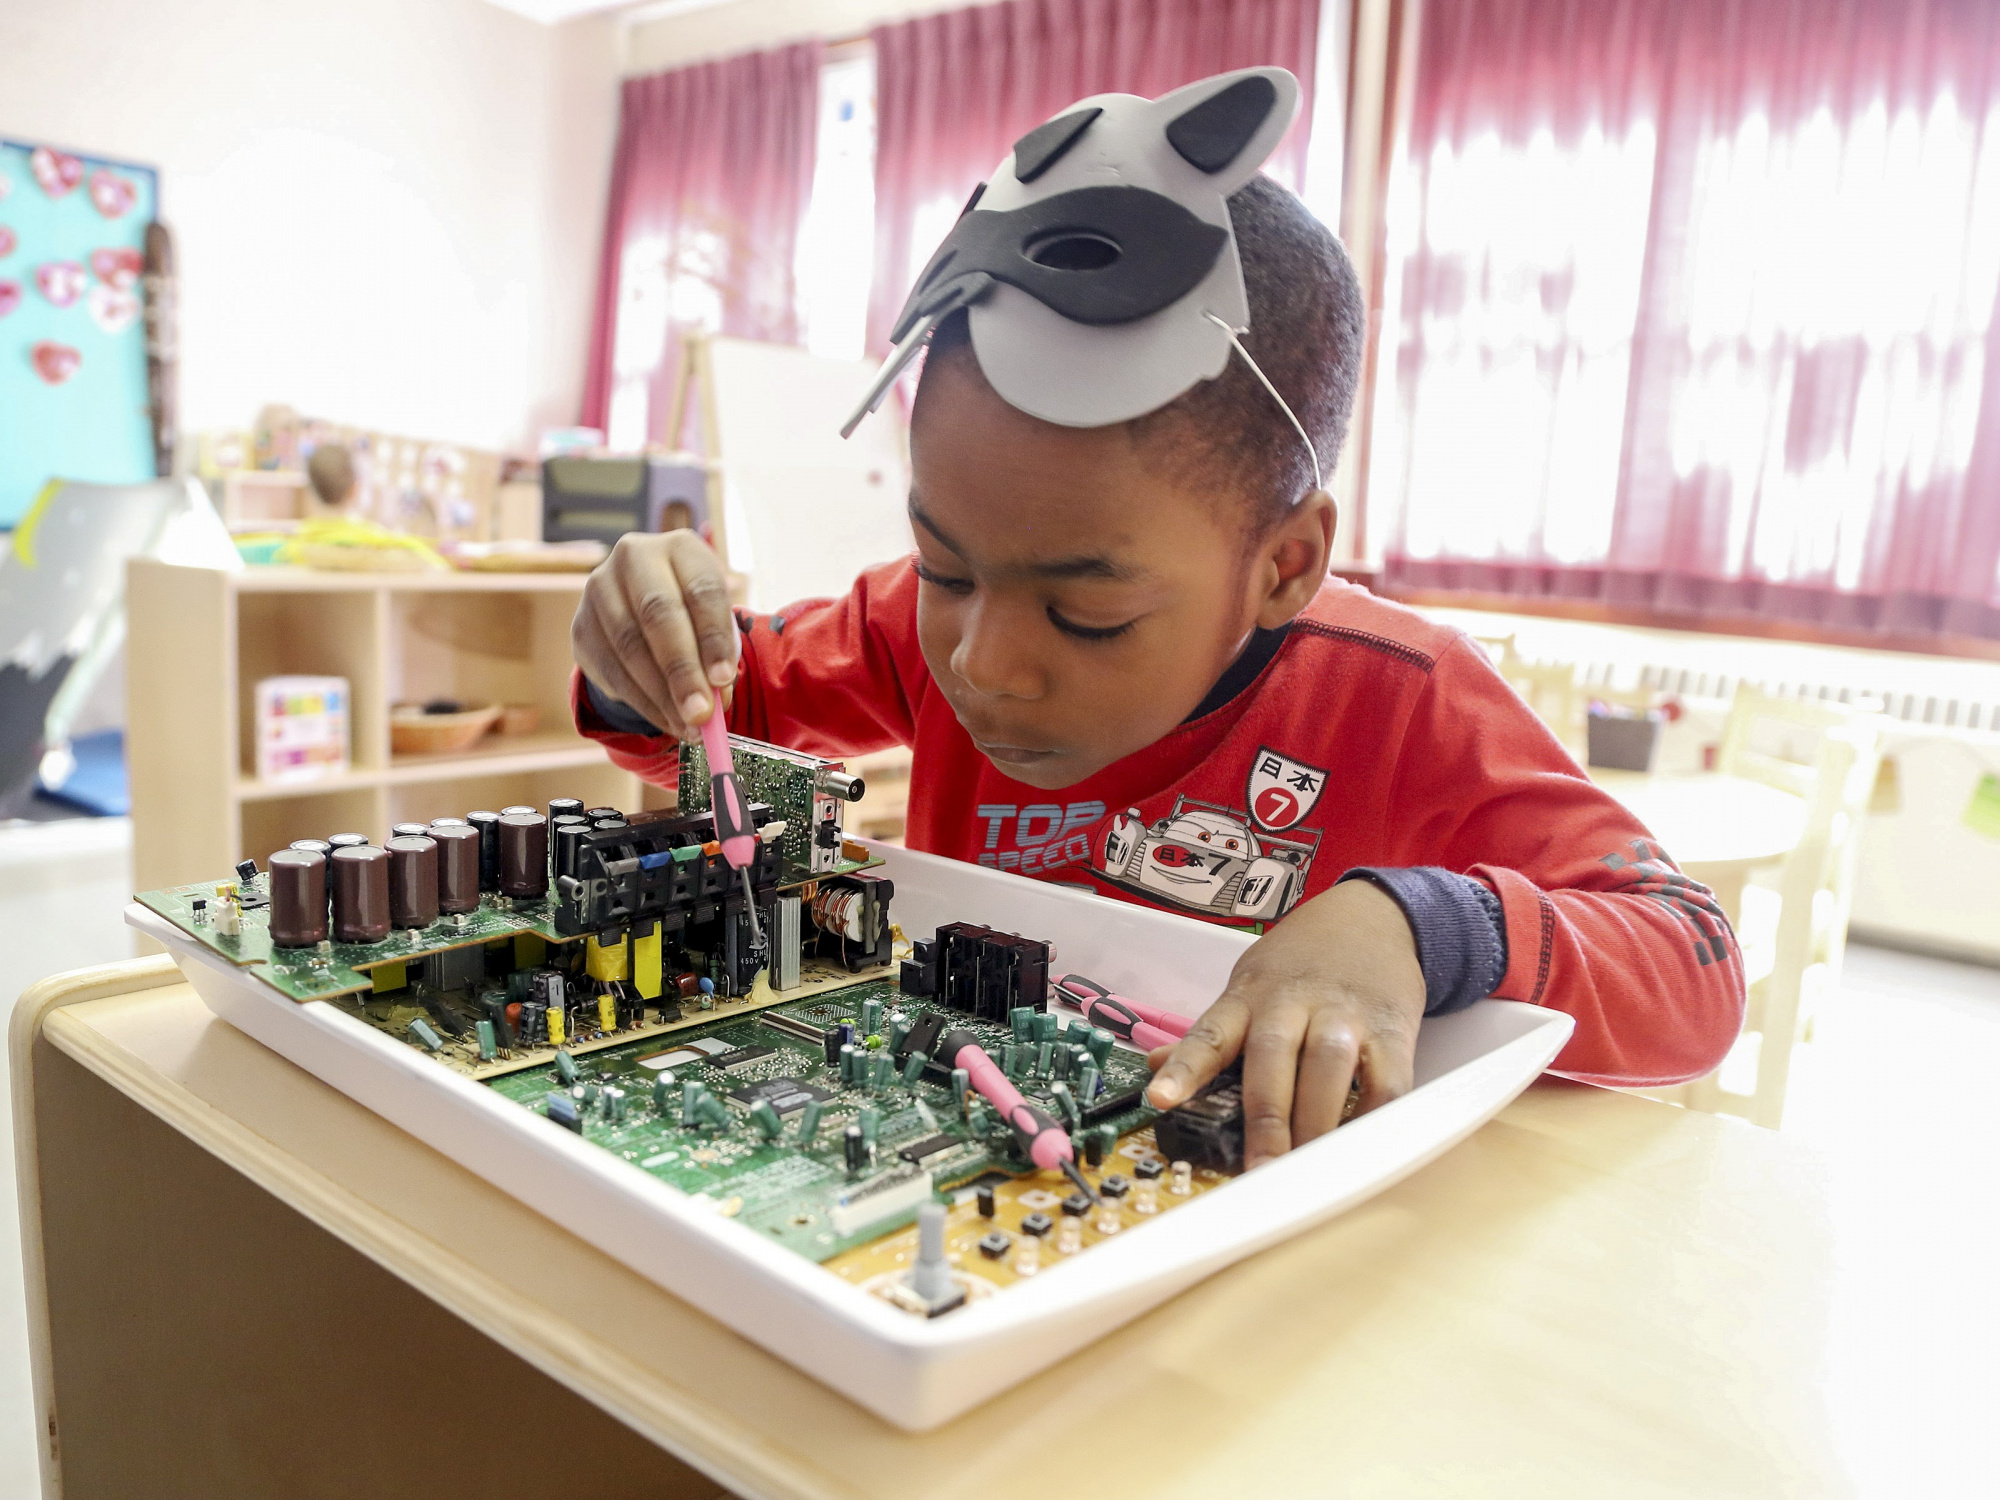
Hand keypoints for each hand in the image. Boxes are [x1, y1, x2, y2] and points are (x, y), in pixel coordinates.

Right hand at [571, 531, 736, 738]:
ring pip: (630, 646)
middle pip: (658, 614)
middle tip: (702, 713)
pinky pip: (610, 670)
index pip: (701, 590)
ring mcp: (600, 589)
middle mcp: (634, 558)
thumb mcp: (714, 621)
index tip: (725, 680)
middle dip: (682, 671)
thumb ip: (719, 653)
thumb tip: (715, 699)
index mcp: (680, 547)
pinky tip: (666, 720)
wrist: (639, 606)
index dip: (714, 637)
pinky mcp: (581, 625)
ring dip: (662, 695)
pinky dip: (642, 702)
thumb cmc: (692, 613)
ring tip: (690, 727)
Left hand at [1144, 879, 1425, 1167]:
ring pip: (1328, 1066)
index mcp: (1249, 996)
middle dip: (1265, 1118)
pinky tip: (1357, 1145)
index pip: (1210, 1034)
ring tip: (1307, 1166)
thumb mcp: (1249, 982)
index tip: (1161, 1099)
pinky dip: (1371, 1117)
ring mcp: (1345, 1015)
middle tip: (1260, 1168)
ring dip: (1317, 1122)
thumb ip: (1214, 1032)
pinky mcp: (1391, 1031)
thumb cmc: (1301, 961)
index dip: (1184, 1068)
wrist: (1373, 917)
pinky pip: (1384, 1081)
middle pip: (1272, 1056)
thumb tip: (1155, 1066)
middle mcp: (1294, 1002)